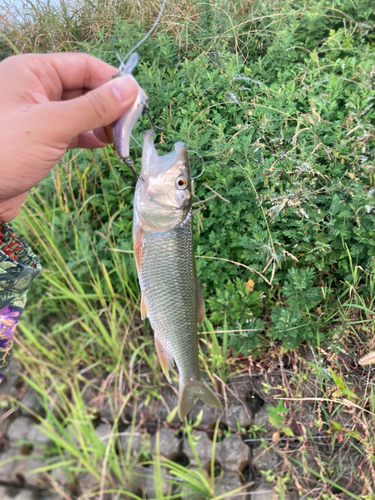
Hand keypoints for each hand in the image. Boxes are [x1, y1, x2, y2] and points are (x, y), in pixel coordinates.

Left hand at [0, 53, 138, 221]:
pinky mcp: (41, 138)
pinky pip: (73, 130)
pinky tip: (106, 145)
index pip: (84, 66)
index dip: (113, 82)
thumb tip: (131, 89)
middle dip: (110, 106)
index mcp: (33, 71)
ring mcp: (38, 114)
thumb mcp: (52, 125)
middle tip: (130, 127)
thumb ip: (93, 107)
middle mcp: (35, 88)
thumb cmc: (3, 152)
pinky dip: (91, 137)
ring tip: (120, 140)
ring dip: (103, 123)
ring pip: (81, 111)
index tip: (137, 102)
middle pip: (85, 88)